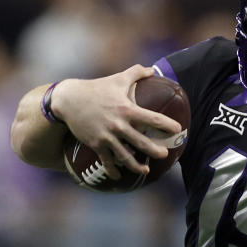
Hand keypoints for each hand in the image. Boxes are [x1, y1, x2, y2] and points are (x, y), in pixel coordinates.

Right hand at [54, 65, 182, 178]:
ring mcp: (107, 136)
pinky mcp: (96, 144)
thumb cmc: (96, 88)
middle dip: (155, 150)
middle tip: (165, 154)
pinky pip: (106, 161)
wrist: (68, 100)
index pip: (152, 118)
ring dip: (136, 166)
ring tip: (146, 170)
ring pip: (125, 156)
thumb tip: (153, 70)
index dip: (166, 125)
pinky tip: (119, 177)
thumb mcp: (117, 79)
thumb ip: (136, 73)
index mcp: (126, 109)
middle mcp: (118, 125)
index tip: (177, 129)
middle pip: (141, 142)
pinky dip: (113, 170)